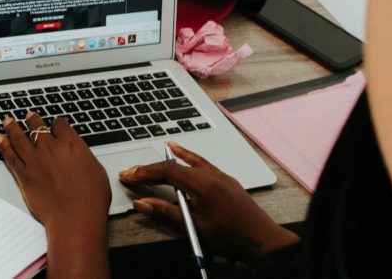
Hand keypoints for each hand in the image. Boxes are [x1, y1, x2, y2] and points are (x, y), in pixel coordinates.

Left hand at [0, 113, 110, 224]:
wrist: (75, 216)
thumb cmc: (91, 198)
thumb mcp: (96, 170)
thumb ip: (83, 158)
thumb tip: (79, 157)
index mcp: (71, 144)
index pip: (59, 125)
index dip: (56, 123)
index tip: (54, 124)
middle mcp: (51, 148)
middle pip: (37, 127)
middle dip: (32, 120)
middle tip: (28, 116)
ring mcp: (35, 160)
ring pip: (19, 138)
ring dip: (12, 127)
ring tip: (7, 121)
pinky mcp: (24, 175)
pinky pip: (10, 156)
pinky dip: (3, 145)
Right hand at [118, 143, 301, 265]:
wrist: (262, 240)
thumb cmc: (232, 236)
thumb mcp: (194, 227)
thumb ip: (166, 213)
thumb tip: (144, 203)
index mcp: (203, 184)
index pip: (167, 171)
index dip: (145, 172)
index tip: (129, 175)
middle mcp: (213, 175)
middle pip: (177, 165)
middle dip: (154, 167)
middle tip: (134, 171)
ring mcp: (222, 177)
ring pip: (193, 161)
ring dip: (174, 159)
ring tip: (162, 149)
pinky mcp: (227, 182)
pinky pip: (205, 164)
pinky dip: (192, 159)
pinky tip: (188, 158)